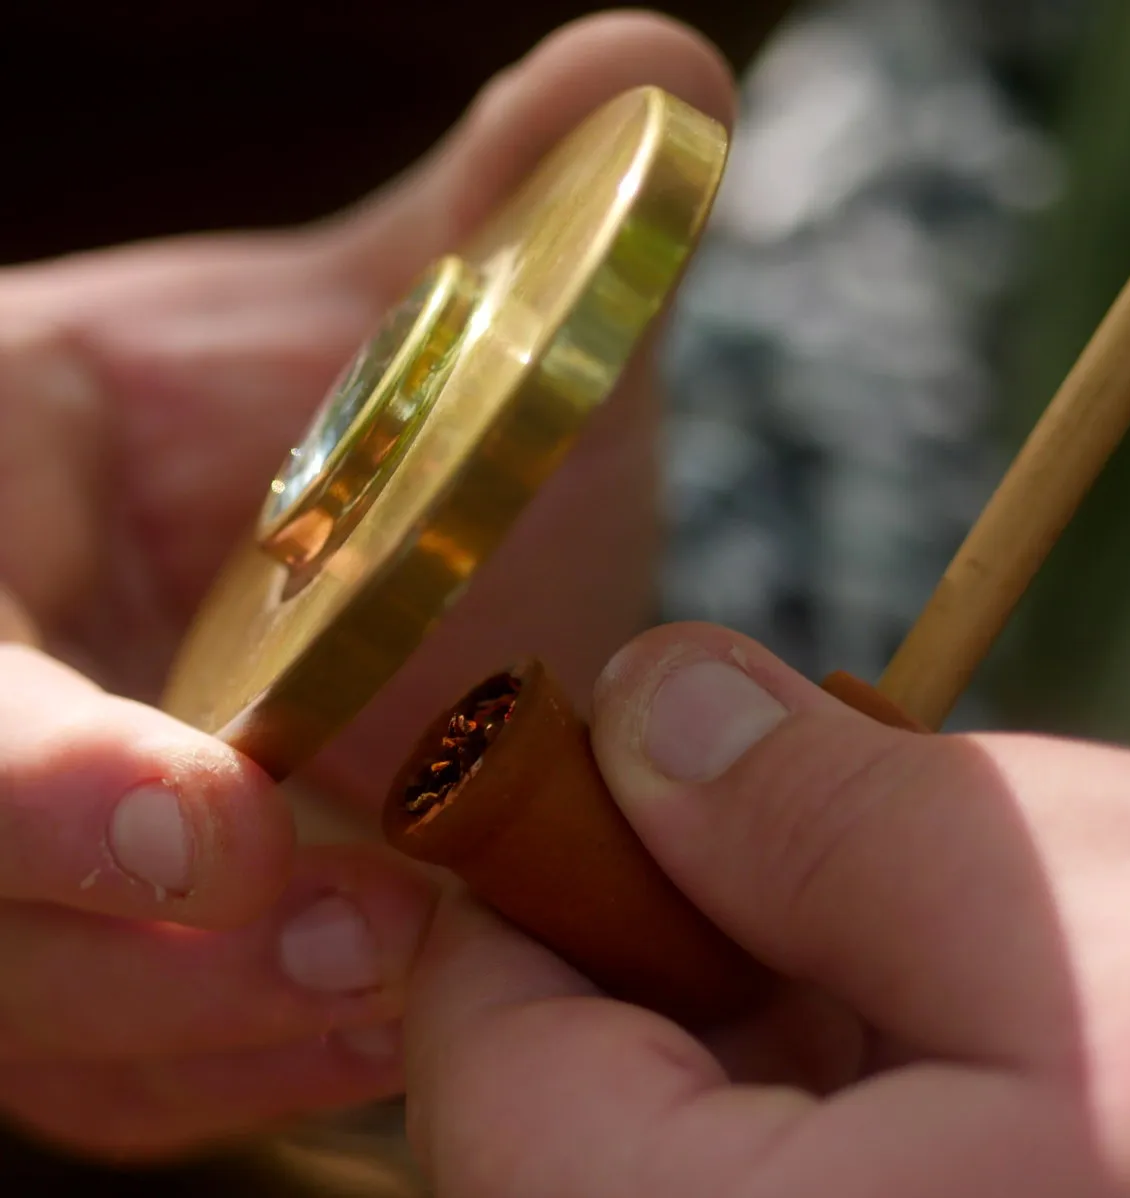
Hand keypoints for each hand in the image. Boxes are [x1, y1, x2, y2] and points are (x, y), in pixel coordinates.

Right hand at [0, 16, 733, 1159]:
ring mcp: (41, 833)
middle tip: (390, 950)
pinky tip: (405, 1034)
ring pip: (52, 1008)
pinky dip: (262, 1066)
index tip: (223, 835)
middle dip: (147, 950)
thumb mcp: (443, 321)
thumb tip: (669, 77)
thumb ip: (526, 226)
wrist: (391, 559)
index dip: (40, 771)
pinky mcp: (109, 945)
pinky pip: (141, 1059)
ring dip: (226, 1034)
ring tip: (423, 1006)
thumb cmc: (399, 427)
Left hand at [405, 621, 1129, 1196]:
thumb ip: (813, 808)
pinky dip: (832, 1057)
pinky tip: (929, 983)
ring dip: (752, 985)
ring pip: (687, 1135)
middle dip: (651, 929)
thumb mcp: (1066, 923)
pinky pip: (803, 1163)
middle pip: (569, 1113)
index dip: (520, 888)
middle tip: (746, 792)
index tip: (594, 759)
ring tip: (877, 890)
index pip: (485, 1074)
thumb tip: (649, 702)